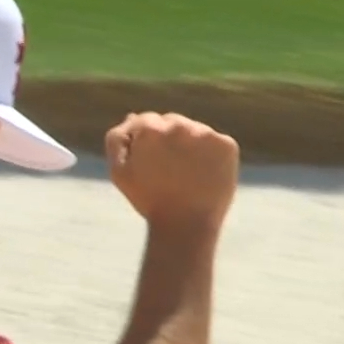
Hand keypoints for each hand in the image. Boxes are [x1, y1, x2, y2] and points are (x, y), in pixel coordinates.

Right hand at [103, 112, 238, 230]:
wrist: (185, 226)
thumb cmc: (149, 201)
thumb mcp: (120, 172)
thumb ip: (117, 140)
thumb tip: (131, 118)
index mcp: (149, 128)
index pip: (146, 122)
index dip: (146, 145)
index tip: (150, 167)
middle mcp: (178, 124)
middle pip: (171, 122)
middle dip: (169, 141)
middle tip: (169, 172)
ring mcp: (205, 133)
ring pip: (194, 132)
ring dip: (191, 146)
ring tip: (187, 176)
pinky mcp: (227, 145)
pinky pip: (216, 143)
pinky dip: (211, 156)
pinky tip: (203, 176)